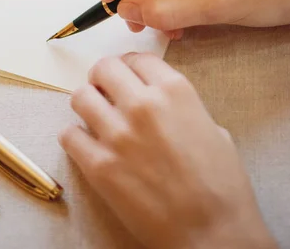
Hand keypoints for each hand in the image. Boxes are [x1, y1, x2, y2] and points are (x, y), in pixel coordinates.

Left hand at [59, 53, 276, 248]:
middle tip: (103, 89)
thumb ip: (181, 107)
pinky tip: (86, 145)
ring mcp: (118, 134)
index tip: (125, 73)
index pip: (138, 58)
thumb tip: (159, 101)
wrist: (213, 232)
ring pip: (80, 97)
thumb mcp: (212, 128)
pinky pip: (68, 135)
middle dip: (102, 77)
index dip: (129, 65)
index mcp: (175, 91)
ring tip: (94, 116)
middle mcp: (143, 104)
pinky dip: (74, 137)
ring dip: (86, 104)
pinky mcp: (100, 166)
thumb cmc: (221, 184)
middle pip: (104, 68)